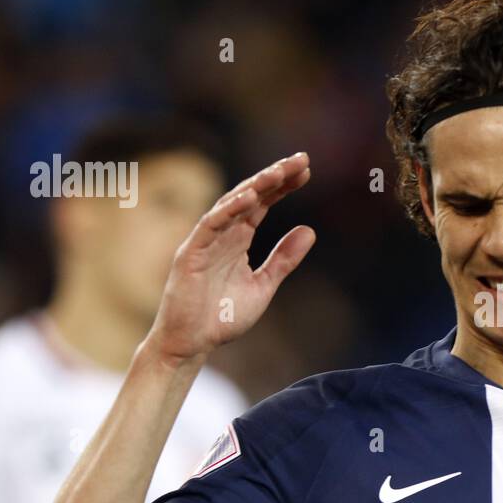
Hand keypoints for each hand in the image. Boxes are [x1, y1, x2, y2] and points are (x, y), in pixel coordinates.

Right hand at [147, 152, 313, 363]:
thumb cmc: (223, 315)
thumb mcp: (264, 285)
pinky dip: (229, 210)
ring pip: (231, 204)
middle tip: (301, 160)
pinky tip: (250, 197)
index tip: (307, 170)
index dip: (283, 186)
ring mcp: (205, 241)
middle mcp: (223, 233)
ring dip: (255, 186)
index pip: (264, 203)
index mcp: (239, 238)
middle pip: (250, 196)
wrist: (194, 343)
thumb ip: (284, 259)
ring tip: (279, 172)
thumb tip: (310, 230)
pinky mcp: (191, 254)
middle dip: (275, 177)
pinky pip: (210, 225)